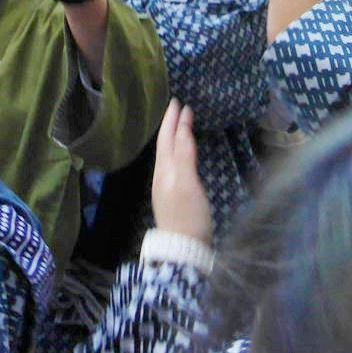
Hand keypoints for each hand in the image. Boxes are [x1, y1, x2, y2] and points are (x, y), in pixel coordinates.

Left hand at [150, 102, 213, 240]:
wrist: (184, 249)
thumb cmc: (189, 217)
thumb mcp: (188, 184)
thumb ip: (185, 156)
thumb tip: (182, 128)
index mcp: (165, 169)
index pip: (168, 138)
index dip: (174, 121)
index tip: (180, 103)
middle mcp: (162, 174)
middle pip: (165, 144)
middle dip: (170, 124)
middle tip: (177, 106)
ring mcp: (165, 185)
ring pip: (166, 153)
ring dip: (172, 135)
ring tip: (178, 123)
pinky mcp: (172, 194)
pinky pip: (171, 163)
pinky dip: (175, 150)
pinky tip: (180, 152)